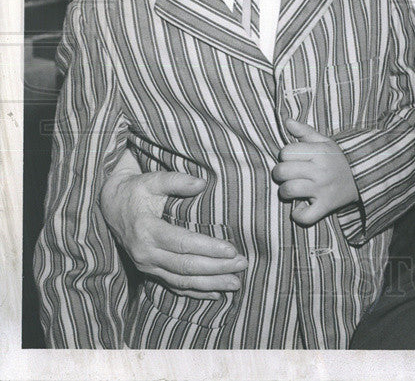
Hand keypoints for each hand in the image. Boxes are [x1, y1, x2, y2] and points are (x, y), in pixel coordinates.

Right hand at [100, 150, 247, 300]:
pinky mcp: (149, 271)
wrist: (111, 206)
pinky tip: (215, 294)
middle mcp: (145, 253)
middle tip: (243, 264)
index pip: (183, 243)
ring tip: (236, 283)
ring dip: (211, 284)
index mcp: (147, 230)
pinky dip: (195, 292)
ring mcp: (146, 265)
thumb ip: (176, 180)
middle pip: (186, 266)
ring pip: (182, 281)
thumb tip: (201, 183)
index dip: (208, 248)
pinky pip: (173, 286)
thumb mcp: (152, 180)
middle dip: (217, 268)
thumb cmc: (136, 190)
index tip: (232, 249)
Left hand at [271, 117, 359, 225]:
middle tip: (289, 175)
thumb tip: (286, 121)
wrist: (362, 179)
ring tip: (292, 189)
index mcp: (320, 151)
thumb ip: (305, 131)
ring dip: (285, 192)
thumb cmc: (337, 160)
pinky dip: (298, 215)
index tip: (293, 160)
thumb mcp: (325, 142)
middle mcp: (321, 169)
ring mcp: (323, 189)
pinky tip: (300, 208)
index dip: (285, 156)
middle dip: (280, 174)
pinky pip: (305, 216)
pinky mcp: (326, 206)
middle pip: (283, 171)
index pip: (286, 152)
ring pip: (289, 190)